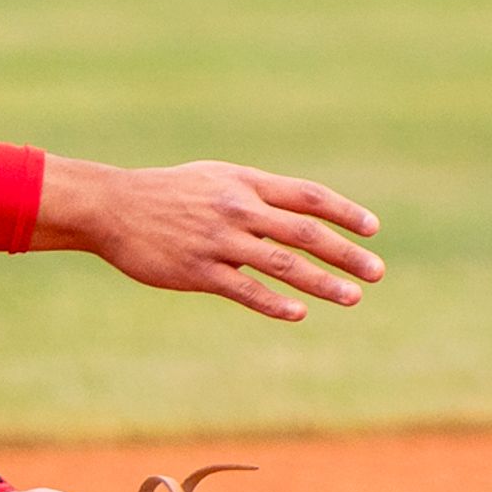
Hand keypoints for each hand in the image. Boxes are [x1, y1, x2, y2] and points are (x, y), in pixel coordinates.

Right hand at [35, 156, 382, 321]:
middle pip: (306, 232)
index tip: (372, 229)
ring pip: (283, 264)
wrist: (113, 207)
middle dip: (347, 253)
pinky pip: (245, 290)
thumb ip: (258, 193)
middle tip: (377, 272)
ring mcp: (220, 241)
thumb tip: (299, 211)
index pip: (307, 196)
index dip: (344, 212)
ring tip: (352, 297)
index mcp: (246, 183)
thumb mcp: (217, 179)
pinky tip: (299, 313)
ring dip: (322, 283)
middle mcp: (239, 209)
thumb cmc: (170, 193)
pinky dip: (275, 303)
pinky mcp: (198, 271)